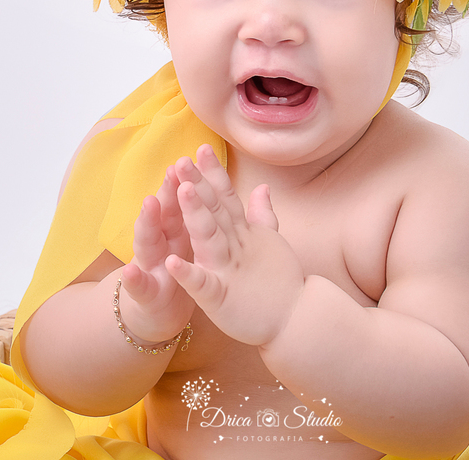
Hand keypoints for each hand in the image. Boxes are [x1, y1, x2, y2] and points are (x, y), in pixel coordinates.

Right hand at [117, 164, 195, 344]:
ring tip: (150, 203)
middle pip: (164, 212)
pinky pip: (138, 285)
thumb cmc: (178, 270)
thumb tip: (215, 184)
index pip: (184, 200)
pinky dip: (134, 278)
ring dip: (147, 221)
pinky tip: (131, 271)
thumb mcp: (193, 242)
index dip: (191, 179)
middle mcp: (161, 241)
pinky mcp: (143, 292)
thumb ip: (201, 213)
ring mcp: (149, 264)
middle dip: (168, 191)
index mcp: (178, 229)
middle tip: (174, 169)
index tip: (199, 155)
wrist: (157, 313)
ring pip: (147, 240)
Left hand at [165, 145, 304, 345]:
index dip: (212, 173)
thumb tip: (262, 187)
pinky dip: (189, 274)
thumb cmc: (281, 283)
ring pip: (209, 238)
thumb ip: (262, 215)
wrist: (297, 320)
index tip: (200, 148)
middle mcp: (236, 246)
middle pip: (215, 210)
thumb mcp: (270, 243)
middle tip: (181, 160)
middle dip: (198, 184)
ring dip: (196, 214)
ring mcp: (229, 270)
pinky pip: (203, 284)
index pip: (226, 197)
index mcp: (243, 234)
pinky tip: (172, 262)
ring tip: (181, 190)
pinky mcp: (221, 298)